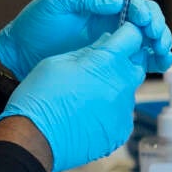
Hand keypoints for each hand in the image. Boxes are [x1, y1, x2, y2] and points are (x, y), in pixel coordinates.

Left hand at [0, 0, 171, 78]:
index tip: (142, 19)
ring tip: (162, 51)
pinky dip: (154, 59)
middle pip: (145, 14)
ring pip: (147, 35)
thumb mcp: (55, 2)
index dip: (139, 6)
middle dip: (155, 23)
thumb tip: (116, 0)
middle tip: (155, 37)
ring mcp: (114, 36)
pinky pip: (140, 56)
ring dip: (160, 40)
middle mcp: (111, 15)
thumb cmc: (35, 23)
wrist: (22, 53)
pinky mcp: (113, 56)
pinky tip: (160, 63)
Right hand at [0, 23, 146, 171]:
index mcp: (105, 62)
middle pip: (136, 64)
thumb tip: (104, 43)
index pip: (132, 37)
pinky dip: (110, 110)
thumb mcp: (58, 62)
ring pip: (127, 90)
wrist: (34, 138)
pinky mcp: (120, 132)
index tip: (120, 35)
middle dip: (123, 61)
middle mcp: (121, 85)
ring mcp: (123, 111)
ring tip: (86, 95)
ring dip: (114, 87)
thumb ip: (87, 51)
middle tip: (99, 67)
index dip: (126, 33)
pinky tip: (88, 113)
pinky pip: (122, 114)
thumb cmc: (40, 98)